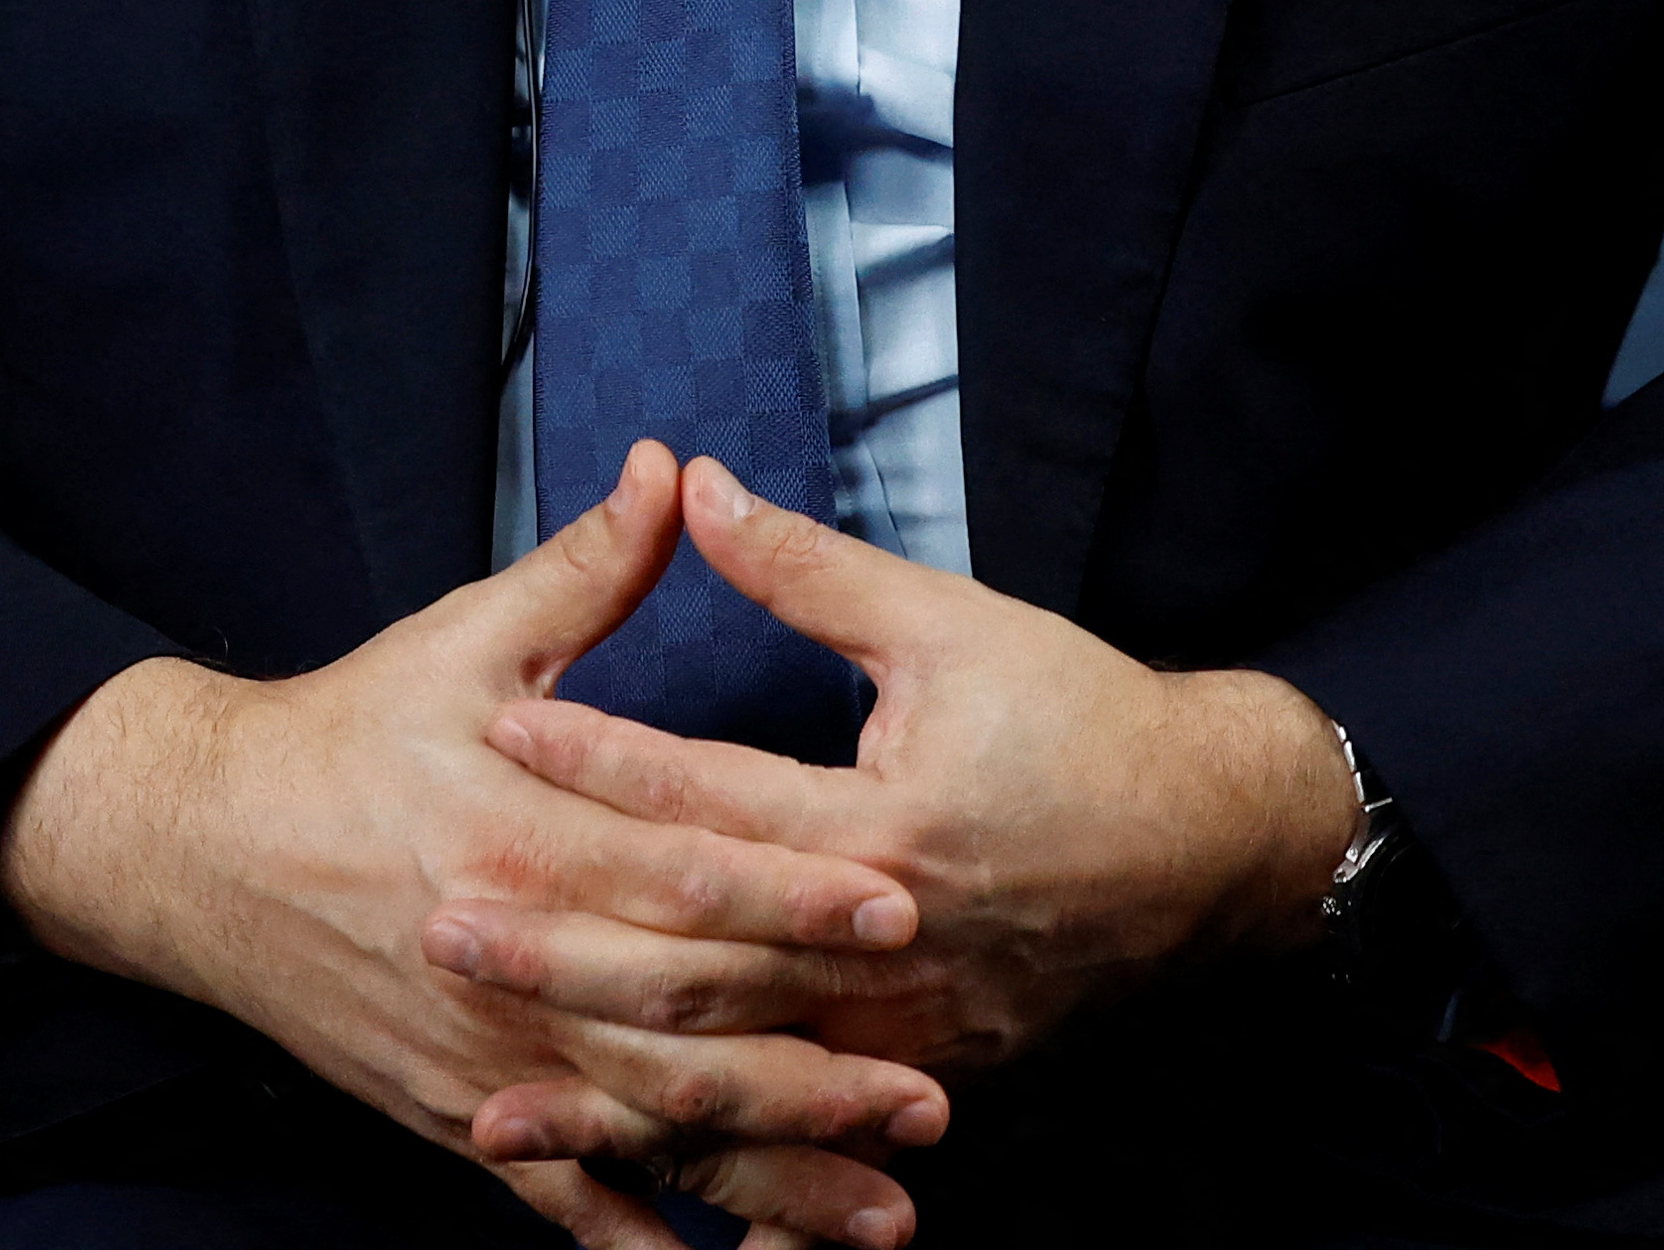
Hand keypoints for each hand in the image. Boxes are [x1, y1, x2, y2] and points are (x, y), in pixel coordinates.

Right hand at [0, 444, 957, 1249]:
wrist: (197, 847)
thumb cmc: (339, 736)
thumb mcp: (460, 642)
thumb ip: (585, 573)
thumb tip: (673, 473)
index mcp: (513, 832)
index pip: (676, 869)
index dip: (789, 891)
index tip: (896, 904)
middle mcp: (504, 955)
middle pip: (678, 1021)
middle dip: (812, 1067)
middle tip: (929, 1096)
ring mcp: (482, 1048)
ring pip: (643, 1127)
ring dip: (769, 1174)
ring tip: (884, 1207)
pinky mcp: (457, 1111)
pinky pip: (563, 1195)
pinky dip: (644, 1241)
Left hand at [439, 457, 1360, 1153]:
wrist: (1221, 850)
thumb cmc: (1085, 720)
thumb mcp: (952, 624)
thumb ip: (808, 568)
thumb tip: (692, 484)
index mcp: (893, 823)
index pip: (718, 795)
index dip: (604, 763)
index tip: (500, 732)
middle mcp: (895, 945)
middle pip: (703, 959)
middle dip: (564, 953)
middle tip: (442, 928)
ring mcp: (914, 1034)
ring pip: (740, 1076)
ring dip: (611, 1089)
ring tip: (487, 1100)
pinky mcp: (928, 1080)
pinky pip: (797, 1135)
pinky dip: (711, 1168)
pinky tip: (627, 1186)